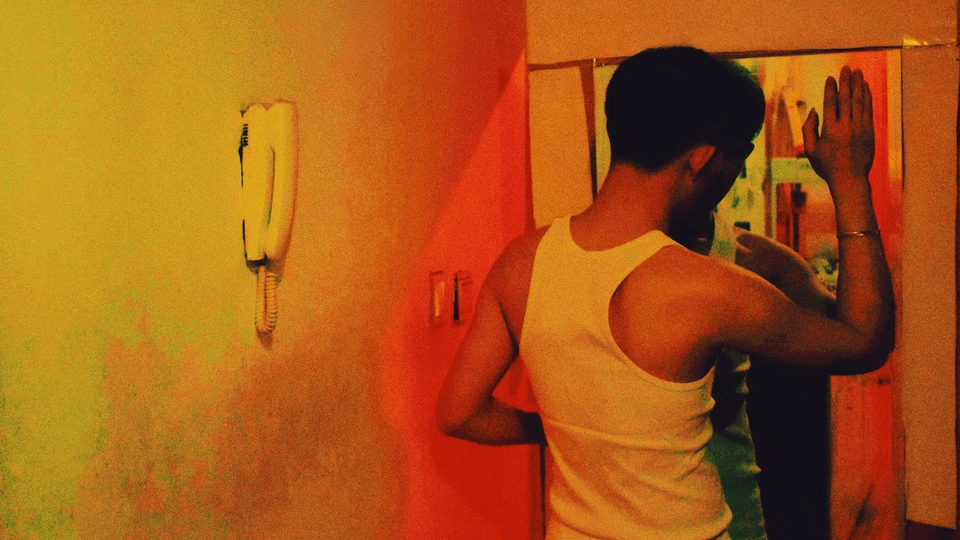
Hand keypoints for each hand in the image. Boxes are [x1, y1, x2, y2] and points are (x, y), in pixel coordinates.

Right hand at [802, 66, 874, 185]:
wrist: (849, 179)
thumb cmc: (827, 166)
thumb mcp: (810, 150)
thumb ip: (809, 129)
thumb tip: (814, 110)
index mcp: (830, 130)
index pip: (830, 103)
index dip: (830, 89)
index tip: (830, 78)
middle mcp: (846, 126)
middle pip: (846, 98)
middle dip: (846, 81)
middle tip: (846, 68)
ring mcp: (860, 128)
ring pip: (859, 101)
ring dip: (858, 85)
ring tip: (857, 72)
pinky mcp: (869, 131)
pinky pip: (868, 109)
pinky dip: (867, 97)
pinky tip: (865, 88)